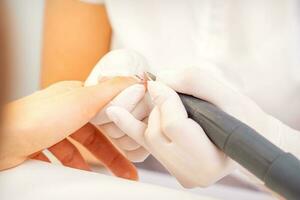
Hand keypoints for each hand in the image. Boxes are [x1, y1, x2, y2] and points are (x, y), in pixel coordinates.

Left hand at [0, 77, 138, 179]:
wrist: (1, 140)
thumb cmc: (38, 117)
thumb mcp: (83, 99)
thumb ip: (110, 90)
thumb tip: (134, 80)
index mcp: (75, 96)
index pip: (105, 111)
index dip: (121, 126)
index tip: (134, 140)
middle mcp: (63, 111)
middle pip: (94, 135)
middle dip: (112, 153)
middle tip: (127, 169)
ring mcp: (50, 129)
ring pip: (78, 149)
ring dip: (93, 164)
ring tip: (107, 178)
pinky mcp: (37, 146)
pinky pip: (60, 158)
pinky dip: (72, 167)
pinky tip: (80, 176)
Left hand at [106, 66, 299, 186]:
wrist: (247, 138)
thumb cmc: (242, 116)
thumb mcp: (226, 93)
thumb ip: (194, 81)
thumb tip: (161, 79)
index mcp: (210, 160)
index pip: (174, 126)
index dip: (165, 100)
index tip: (160, 83)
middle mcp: (192, 173)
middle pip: (157, 132)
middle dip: (159, 106)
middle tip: (169, 92)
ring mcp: (180, 173)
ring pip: (149, 137)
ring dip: (152, 113)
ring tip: (162, 99)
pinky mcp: (172, 167)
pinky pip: (144, 145)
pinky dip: (130, 127)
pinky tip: (115, 112)